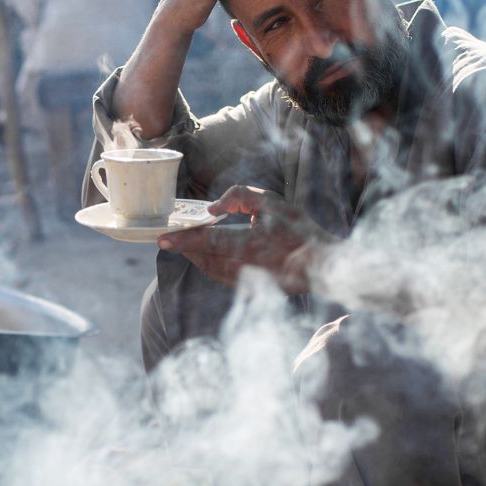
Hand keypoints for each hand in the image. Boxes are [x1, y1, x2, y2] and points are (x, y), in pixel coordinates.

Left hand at [157, 185, 337, 293]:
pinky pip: (222, 278)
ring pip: (211, 271)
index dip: (183, 240)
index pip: (207, 241)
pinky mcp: (251, 288)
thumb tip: (214, 207)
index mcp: (249, 244)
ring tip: (189, 247)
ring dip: (197, 259)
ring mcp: (247, 280)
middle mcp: (244, 266)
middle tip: (172, 239)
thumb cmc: (300, 231)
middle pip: (203, 259)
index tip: (163, 239)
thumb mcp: (273, 202)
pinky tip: (209, 259)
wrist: (322, 266)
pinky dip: (211, 268)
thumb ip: (240, 197)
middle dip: (186, 249)